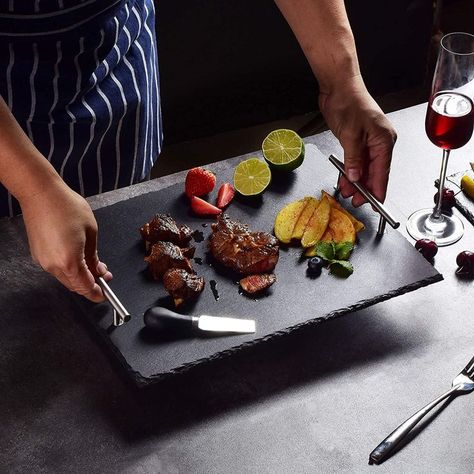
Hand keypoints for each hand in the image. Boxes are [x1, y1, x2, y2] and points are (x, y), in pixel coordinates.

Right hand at [19, 179, 111, 301]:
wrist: (40, 193)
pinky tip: (78, 258)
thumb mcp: (91, 232)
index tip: (104, 295)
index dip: (96, 293)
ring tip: (94, 264)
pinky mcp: (38, 255)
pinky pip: (56, 268)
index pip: (85, 287)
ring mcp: (43, 261)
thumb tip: (98, 271)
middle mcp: (54, 265)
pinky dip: (69, 269)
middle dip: (90, 284)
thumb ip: (94, 256)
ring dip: (80, 276)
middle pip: (75, 285)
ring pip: (65, 278)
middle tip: (104, 275)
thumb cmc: (67, 207)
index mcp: (70, 261)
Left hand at [319, 75, 396, 205]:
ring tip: (347, 193)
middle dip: (364, 188)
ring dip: (355, 181)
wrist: (339, 86)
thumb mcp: (350, 134)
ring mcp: (369, 142)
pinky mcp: (358, 141)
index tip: (375, 204)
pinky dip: (350, 171)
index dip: (378, 190)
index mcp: (384, 140)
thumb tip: (355, 177)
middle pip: (374, 172)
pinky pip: (357, 161)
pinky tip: (345, 180)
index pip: (383, 172)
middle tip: (355, 201)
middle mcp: (379, 142)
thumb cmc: (349, 102)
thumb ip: (353, 159)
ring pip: (364, 168)